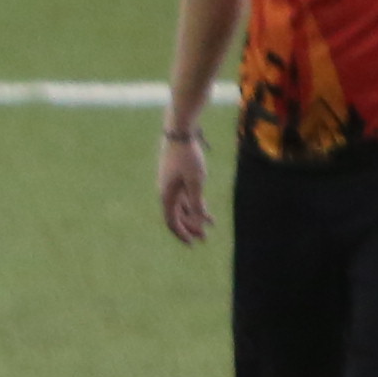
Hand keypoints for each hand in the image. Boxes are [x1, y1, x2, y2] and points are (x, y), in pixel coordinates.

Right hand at [155, 125, 210, 245]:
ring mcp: (171, 185)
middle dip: (192, 227)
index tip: (193, 244)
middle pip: (178, 216)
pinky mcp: (176, 177)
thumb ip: (196, 203)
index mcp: (167, 196)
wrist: (179, 132)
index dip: (182, 234)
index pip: (172, 222)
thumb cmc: (187, 157)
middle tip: (205, 238)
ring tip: (211, 224)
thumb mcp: (195, 181)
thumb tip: (196, 221)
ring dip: (196, 216)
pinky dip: (195, 204)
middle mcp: (166, 192)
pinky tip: (206, 208)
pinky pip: (185, 196)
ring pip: (183, 206)